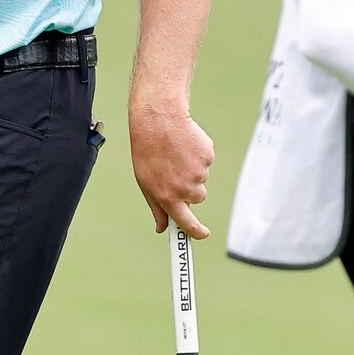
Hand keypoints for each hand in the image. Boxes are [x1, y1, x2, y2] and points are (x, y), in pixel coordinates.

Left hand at [129, 99, 214, 238]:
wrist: (158, 120)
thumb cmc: (147, 152)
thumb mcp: (145, 183)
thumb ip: (157, 208)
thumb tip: (161, 228)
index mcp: (167, 197)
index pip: (187, 223)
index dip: (196, 231)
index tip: (203, 234)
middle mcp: (185, 188)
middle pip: (198, 198)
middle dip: (190, 189)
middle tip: (174, 171)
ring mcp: (198, 172)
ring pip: (201, 179)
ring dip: (192, 170)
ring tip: (176, 154)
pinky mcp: (207, 157)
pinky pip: (206, 162)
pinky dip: (198, 155)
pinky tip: (184, 145)